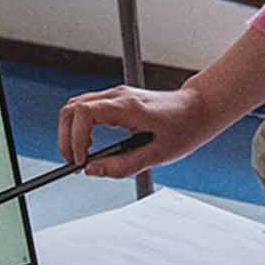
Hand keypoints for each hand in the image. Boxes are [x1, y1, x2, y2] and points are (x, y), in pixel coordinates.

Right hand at [58, 84, 209, 178]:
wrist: (198, 109)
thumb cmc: (184, 128)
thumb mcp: (157, 155)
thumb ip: (123, 165)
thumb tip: (92, 170)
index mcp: (127, 107)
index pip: (83, 114)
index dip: (74, 139)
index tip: (81, 161)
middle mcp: (118, 96)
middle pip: (72, 108)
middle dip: (66, 137)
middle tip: (75, 161)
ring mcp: (116, 95)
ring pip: (76, 106)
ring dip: (72, 131)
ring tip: (84, 154)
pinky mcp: (117, 99)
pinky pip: (87, 108)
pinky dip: (81, 126)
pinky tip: (91, 144)